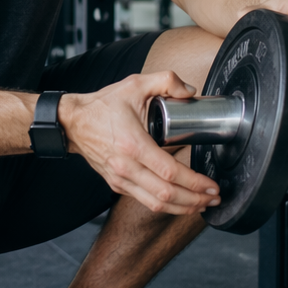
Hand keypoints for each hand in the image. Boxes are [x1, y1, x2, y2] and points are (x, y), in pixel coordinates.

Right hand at [56, 72, 222, 214]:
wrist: (73, 122)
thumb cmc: (103, 106)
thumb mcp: (135, 84)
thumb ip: (166, 80)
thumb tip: (190, 92)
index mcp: (133, 144)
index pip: (170, 172)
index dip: (194, 183)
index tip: (211, 185)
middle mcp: (126, 167)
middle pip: (166, 194)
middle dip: (194, 200)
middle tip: (214, 198)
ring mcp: (121, 179)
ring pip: (156, 203)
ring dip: (183, 207)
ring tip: (202, 204)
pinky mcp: (117, 184)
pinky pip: (145, 201)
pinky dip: (165, 205)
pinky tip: (180, 202)